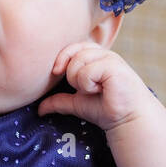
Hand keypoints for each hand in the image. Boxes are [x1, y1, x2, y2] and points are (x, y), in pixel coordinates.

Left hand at [36, 41, 151, 131]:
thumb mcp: (77, 103)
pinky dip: (88, 86)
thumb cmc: (106, 109)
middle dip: (71, 75)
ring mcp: (109, 57)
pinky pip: (86, 72)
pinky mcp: (113, 66)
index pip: (70, 47)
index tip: (56, 72)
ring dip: (80, 83)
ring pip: (77, 63)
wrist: (126, 119)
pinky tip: (102, 90)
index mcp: (94, 56)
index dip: (61, 58)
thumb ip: (59, 101)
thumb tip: (39, 109)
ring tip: (96, 90)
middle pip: (71, 53)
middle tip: (85, 89)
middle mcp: (102, 53)